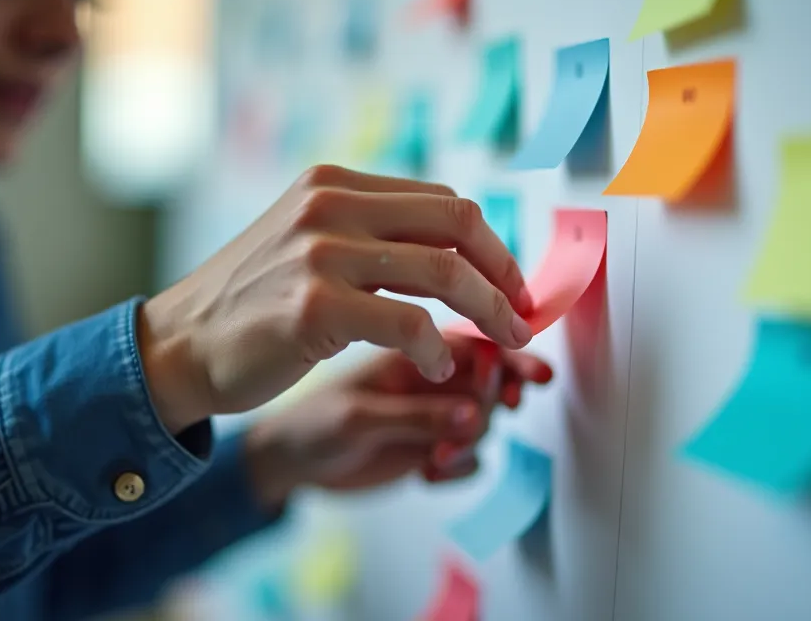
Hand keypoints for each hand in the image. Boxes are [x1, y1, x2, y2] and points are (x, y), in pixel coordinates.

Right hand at [138, 166, 535, 433]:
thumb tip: (454, 251)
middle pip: (456, 223)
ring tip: (502, 340)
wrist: (177, 348)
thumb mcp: (308, 244)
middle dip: (503, 271)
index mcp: (332, 183)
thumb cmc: (250, 306)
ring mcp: (320, 252)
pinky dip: (438, 349)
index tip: (511, 281)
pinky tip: (438, 367)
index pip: (441, 200)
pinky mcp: (314, 306)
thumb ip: (369, 235)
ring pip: (444, 271)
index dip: (490, 243)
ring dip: (489, 311)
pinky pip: (409, 324)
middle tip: (523, 311)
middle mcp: (328, 205)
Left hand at [243, 335, 554, 505]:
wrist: (283, 461)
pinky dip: (459, 467)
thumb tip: (473, 414)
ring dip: (473, 438)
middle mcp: (424, 372)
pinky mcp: (428, 444)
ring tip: (437, 460)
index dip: (506, 352)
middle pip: (489, 373)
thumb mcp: (356, 420)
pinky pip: (468, 456)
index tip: (527, 375)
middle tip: (505, 410)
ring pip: (483, 416)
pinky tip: (428, 476)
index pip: (471, 335)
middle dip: (501, 392)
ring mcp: (428, 406)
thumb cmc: (306, 422)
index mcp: (407, 345)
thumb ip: (416, 417)